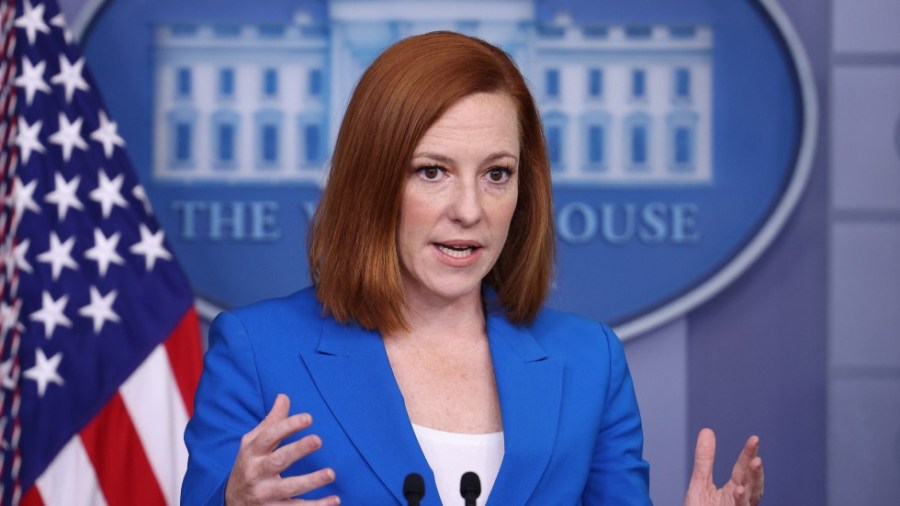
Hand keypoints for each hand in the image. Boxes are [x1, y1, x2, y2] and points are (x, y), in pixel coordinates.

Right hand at [225, 394, 339, 504]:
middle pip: (278, 461)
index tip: (308, 418)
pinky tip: (335, 500)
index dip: (287, 426)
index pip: (269, 436)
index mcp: (252, 452)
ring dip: (311, 481)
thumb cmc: (248, 466)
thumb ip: (271, 422)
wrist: (231, 503)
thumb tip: (284, 396)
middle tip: (318, 440)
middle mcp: (256, 473)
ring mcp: (264, 494)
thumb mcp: (253, 443)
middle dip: (297, 450)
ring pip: (288, 488)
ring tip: (331, 473)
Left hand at [683, 428, 763, 505]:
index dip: (748, 455)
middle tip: (756, 452)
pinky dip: (741, 501)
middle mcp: (740, 502)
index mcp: (735, 491)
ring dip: (754, 483)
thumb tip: (707, 431)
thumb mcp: (700, 484)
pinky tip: (738, 490)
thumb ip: (705, 460)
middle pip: (750, 483)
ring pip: (750, 499)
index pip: (742, 470)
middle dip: (754, 469)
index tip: (754, 439)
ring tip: (755, 464)